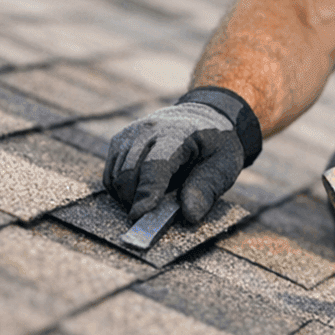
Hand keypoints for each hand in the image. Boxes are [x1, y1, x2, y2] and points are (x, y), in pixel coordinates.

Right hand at [104, 87, 261, 222]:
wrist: (205, 118)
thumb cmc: (216, 145)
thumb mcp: (224, 166)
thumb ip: (206, 189)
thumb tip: (190, 215)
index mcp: (178, 133)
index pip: (155, 166)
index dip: (146, 193)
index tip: (139, 216)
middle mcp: (149, 129)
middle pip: (129, 174)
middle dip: (137, 200)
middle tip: (155, 213)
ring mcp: (131, 133)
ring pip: (115, 176)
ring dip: (128, 197)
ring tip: (153, 199)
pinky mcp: (120, 140)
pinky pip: (110, 174)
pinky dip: (120, 190)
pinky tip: (141, 191)